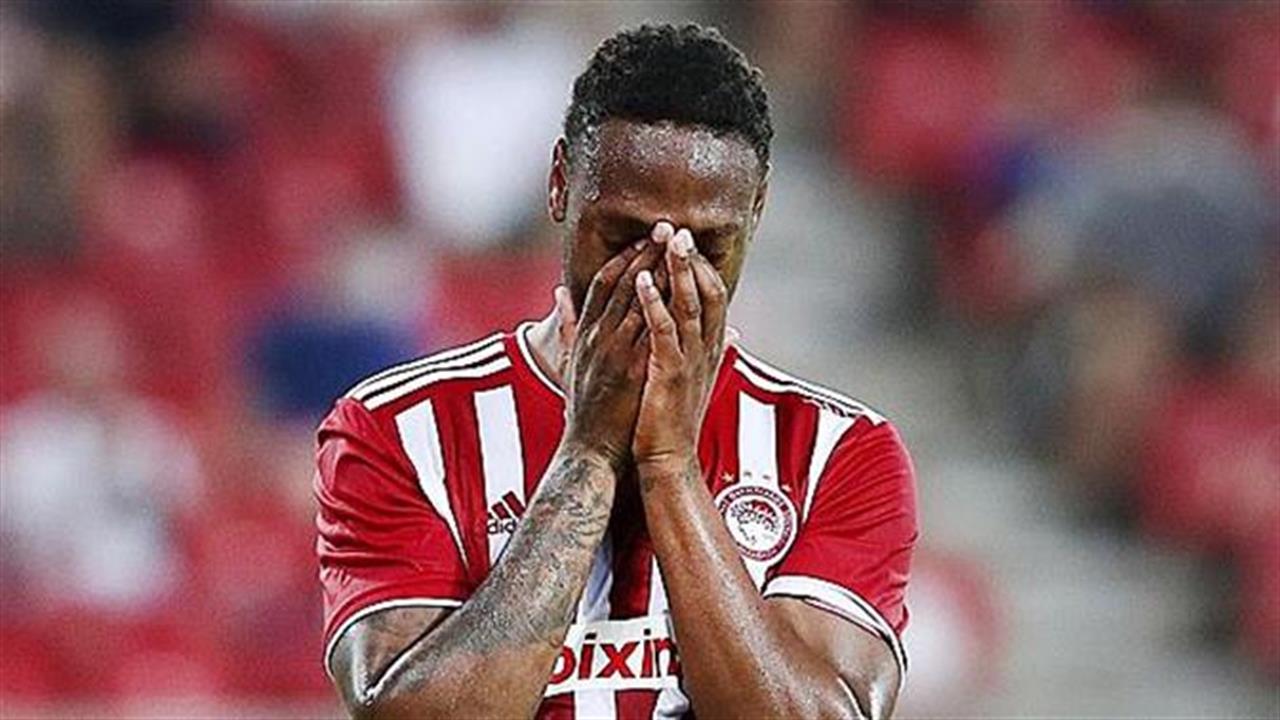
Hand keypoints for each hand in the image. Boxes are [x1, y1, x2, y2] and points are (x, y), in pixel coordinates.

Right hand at [560, 231, 665, 469]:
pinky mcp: (631, 367)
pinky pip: (648, 327)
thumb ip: (567, 327)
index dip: (623, 258)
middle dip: (644, 252)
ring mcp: (613, 351)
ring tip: (677, 247)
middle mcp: (597, 336)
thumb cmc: (585, 412)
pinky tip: (676, 285)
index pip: (603, 283)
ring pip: (636, 299)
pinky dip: (660, 303)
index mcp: (586, 334)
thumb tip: (557, 294)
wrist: (590, 451)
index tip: (643, 239)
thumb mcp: (570, 363)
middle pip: (621, 283)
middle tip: (665, 227)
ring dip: (658, 269)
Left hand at [632, 228, 728, 475]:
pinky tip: (642, 281)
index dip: (700, 266)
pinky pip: (664, 331)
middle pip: (708, 292)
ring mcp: (690, 361)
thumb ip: (705, 349)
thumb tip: (731, 332)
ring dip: (677, 270)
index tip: (683, 240)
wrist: (667, 461)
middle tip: (676, 228)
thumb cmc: (669, 419)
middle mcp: (706, 350)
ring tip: (665, 240)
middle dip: (692, 258)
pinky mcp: (670, 374)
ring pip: (690, 304)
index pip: (713, 295)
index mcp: (708, 348)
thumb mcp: (691, 376)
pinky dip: (655, 303)